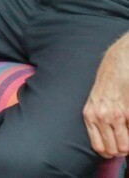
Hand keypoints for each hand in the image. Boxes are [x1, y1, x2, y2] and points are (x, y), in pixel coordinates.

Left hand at [84, 35, 128, 158]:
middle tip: (125, 138)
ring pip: (126, 147)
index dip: (110, 151)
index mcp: (89, 115)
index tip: (116, 146)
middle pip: (114, 151)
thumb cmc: (107, 84)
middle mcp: (100, 116)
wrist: (117, 63)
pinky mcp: (128, 111)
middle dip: (122, 149)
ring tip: (128, 130)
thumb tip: (108, 147)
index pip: (99, 148)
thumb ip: (98, 121)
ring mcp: (116, 114)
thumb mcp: (95, 102)